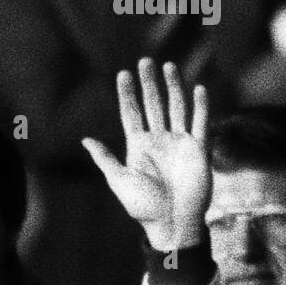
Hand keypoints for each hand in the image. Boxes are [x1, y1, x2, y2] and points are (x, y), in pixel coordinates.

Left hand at [82, 58, 209, 252]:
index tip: (123, 73)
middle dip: (149, 83)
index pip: (132, 113)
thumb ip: (105, 158)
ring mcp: (179, 143)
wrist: (173, 223)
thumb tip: (85, 139)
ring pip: (176, 107)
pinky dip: (200, 105)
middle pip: (153, 104)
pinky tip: (197, 88)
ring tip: (167, 65)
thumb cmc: (143, 208)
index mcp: (138, 147)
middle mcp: (159, 141)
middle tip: (145, 60)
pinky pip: (200, 123)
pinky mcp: (198, 149)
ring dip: (173, 87)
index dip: (128, 94)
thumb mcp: (119, 180)